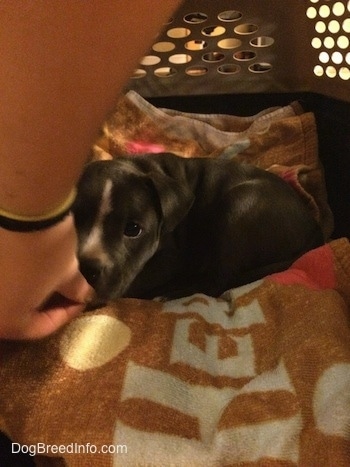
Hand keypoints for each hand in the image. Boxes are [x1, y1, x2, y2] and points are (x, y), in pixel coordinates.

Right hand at [0, 214, 92, 339]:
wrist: (20, 207)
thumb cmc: (46, 250)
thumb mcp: (67, 273)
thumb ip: (75, 290)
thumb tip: (83, 295)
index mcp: (6, 322)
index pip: (39, 328)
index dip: (64, 314)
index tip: (80, 299)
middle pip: (16, 314)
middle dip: (40, 303)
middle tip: (62, 290)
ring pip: (4, 294)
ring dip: (23, 288)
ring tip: (43, 275)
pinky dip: (11, 273)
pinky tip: (24, 261)